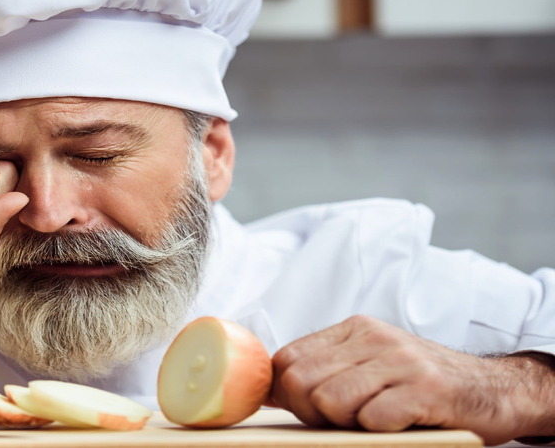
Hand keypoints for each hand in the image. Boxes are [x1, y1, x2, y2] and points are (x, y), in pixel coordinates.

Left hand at [270, 315, 554, 444]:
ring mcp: (401, 360)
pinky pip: (372, 419)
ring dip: (346, 423)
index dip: (287, 394)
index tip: (309, 410)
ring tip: (373, 420)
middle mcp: (374, 337)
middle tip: (343, 421)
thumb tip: (266, 392)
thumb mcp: (369, 364)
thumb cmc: (419, 384)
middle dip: (311, 412)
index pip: (286, 359)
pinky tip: (399, 422)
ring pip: (330, 400)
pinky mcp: (425, 389)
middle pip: (301, 381)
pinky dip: (378, 431)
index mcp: (353, 329)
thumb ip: (322, 372)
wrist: (493, 389)